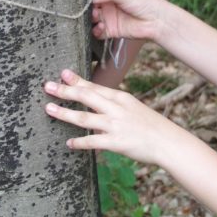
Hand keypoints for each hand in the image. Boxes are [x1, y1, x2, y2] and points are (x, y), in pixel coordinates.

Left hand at [44, 69, 187, 166]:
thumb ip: (115, 104)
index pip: (94, 86)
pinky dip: (79, 142)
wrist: (169, 142)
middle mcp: (116, 108)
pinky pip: (93, 141)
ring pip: (84, 117)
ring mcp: (115, 125)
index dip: (77, 80)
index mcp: (120, 98)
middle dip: (65, 90)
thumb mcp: (133, 107)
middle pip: (86, 96)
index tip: (62, 73)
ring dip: (65, 113)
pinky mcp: (116, 142)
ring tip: (49, 110)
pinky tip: (69, 143)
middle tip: (48, 86)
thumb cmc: (151, 126)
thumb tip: (97, 99)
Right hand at [91, 0, 170, 43]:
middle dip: (85, 6)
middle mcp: (107, 2)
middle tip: (86, 7)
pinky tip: (101, 27)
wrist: (157, 22)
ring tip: (96, 16)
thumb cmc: (145, 2)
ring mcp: (108, 16)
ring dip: (90, 18)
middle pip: (89, 3)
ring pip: (91, 17)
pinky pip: (97, 31)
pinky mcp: (110, 30)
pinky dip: (96, 30)